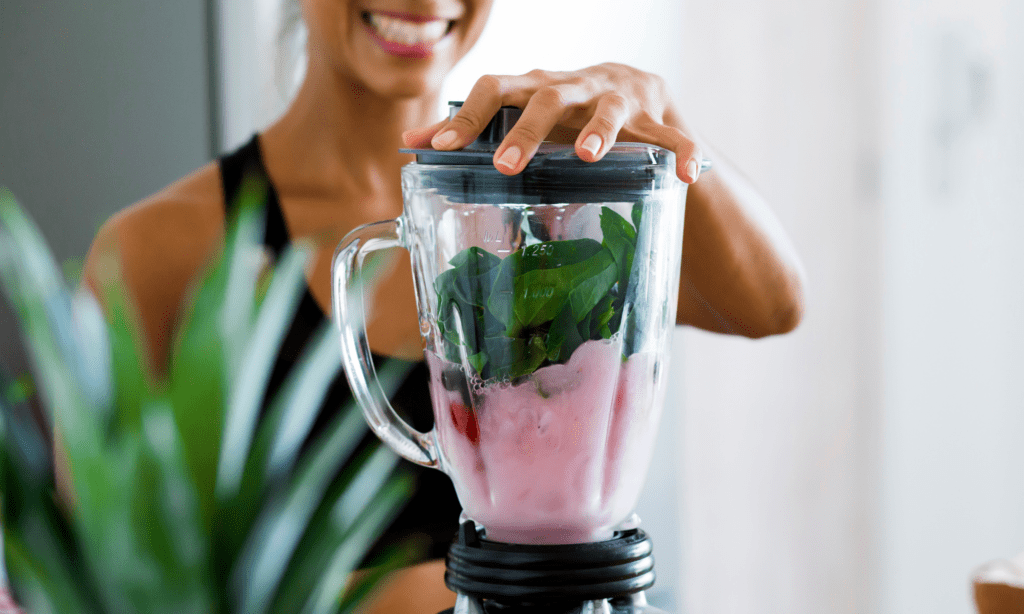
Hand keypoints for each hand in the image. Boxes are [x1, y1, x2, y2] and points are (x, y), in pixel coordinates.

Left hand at [402, 63, 704, 183]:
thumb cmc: (561, 110)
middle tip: (508, 166)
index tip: (442, 148)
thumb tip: (410, 144)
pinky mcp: (656, 118)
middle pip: (547, 98)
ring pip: (609, 109)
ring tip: (588, 156)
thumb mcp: (518, 114)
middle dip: (527, 131)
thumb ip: (470, 130)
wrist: (631, 88)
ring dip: (600, 130)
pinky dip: (682, 153)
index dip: (467, 117)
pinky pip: (673, 136)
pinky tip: (687, 176)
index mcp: (534, 87)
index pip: (494, 90)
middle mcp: (573, 88)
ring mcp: (617, 99)